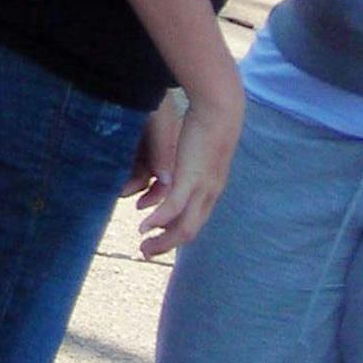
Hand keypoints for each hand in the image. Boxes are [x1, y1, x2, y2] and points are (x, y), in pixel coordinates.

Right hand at [126, 85, 241, 257]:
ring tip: (142, 247)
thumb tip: (179, 162)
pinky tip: (143, 226)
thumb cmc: (210, 121)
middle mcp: (209, 195)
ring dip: (162, 241)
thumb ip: (190, 161)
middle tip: (146, 252)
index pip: (195, 221)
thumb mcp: (200, 148)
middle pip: (189, 232)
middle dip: (166, 244)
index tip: (158, 237)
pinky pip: (173, 208)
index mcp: (212, 189)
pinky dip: (158, 221)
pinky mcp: (190, 179)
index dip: (176, 233)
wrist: (220, 111)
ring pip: (183, 228)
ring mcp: (201, 190)